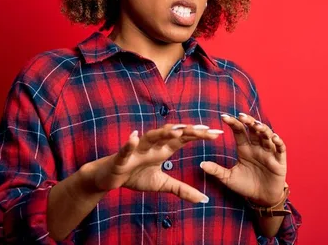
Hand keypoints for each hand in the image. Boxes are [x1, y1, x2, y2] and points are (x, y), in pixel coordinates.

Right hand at [88, 124, 222, 202]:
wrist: (109, 178)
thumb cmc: (135, 176)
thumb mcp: (162, 184)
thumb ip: (182, 189)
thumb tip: (204, 199)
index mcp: (163, 149)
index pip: (184, 139)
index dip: (200, 135)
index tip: (218, 133)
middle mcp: (153, 145)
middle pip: (172, 135)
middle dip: (189, 131)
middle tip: (206, 129)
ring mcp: (137, 149)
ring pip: (151, 137)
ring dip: (163, 133)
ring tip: (177, 131)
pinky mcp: (121, 157)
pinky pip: (125, 150)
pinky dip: (129, 143)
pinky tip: (134, 137)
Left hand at [200, 113, 286, 206]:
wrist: (261, 199)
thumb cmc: (245, 186)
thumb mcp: (229, 178)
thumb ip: (216, 170)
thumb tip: (201, 164)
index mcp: (244, 148)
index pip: (239, 131)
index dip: (233, 123)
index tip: (223, 117)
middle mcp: (257, 147)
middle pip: (254, 130)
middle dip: (249, 122)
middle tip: (241, 117)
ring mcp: (269, 153)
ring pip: (267, 136)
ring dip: (263, 129)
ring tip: (257, 126)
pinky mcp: (279, 161)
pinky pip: (281, 149)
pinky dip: (279, 142)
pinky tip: (274, 138)